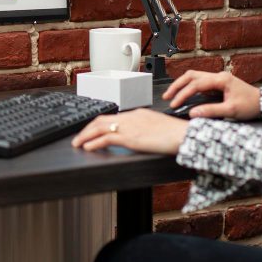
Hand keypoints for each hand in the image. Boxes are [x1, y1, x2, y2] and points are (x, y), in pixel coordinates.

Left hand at [71, 108, 189, 154]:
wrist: (184, 135)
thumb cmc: (176, 134)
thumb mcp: (157, 128)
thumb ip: (145, 130)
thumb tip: (139, 138)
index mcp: (137, 114)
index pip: (112, 117)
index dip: (98, 124)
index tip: (91, 130)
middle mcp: (131, 117)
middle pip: (102, 119)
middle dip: (87, 128)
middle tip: (78, 137)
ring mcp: (129, 126)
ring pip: (99, 127)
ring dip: (85, 136)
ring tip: (77, 143)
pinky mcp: (130, 137)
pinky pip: (106, 138)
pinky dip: (94, 143)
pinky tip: (88, 148)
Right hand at [162, 70, 261, 120]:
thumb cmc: (250, 105)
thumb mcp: (231, 111)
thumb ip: (212, 111)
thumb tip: (193, 114)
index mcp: (221, 79)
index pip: (196, 84)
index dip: (183, 94)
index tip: (174, 103)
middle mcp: (218, 76)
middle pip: (191, 75)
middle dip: (177, 85)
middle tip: (167, 97)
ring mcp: (218, 79)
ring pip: (194, 76)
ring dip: (182, 85)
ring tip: (172, 95)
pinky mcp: (218, 84)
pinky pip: (199, 82)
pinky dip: (189, 87)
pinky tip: (184, 94)